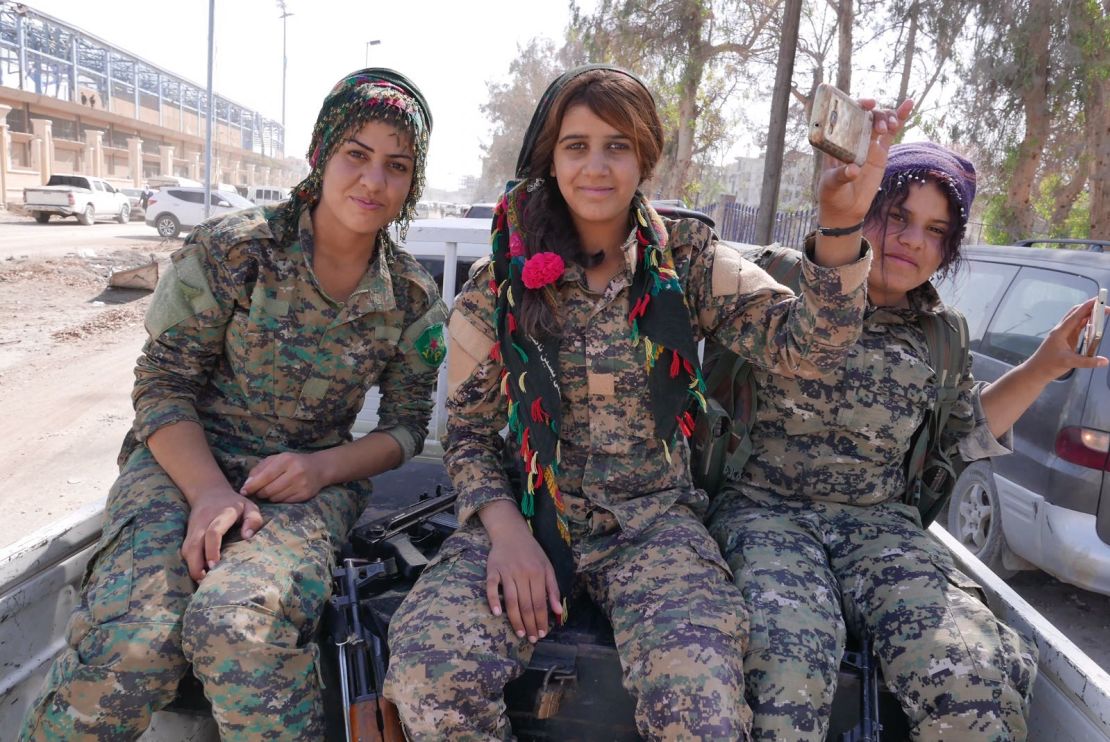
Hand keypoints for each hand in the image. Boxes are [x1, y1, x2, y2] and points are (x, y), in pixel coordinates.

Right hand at [181, 488, 263, 581]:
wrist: (208, 492)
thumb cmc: (234, 503)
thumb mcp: (249, 506)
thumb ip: (253, 520)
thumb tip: (247, 537)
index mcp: (221, 515)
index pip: (213, 532)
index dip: (212, 549)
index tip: (215, 565)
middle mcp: (203, 523)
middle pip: (193, 545)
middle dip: (197, 565)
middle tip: (207, 581)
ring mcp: (193, 529)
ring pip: (186, 550)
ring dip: (193, 567)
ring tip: (204, 581)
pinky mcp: (188, 535)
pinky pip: (185, 552)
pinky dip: (190, 564)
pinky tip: (201, 574)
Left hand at [240, 452, 325, 502]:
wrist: (318, 468)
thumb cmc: (292, 462)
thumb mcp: (276, 459)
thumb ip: (259, 469)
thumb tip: (247, 484)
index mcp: (286, 460)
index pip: (264, 476)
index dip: (252, 485)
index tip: (244, 491)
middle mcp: (295, 472)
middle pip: (269, 490)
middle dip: (260, 492)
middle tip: (258, 491)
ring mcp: (302, 485)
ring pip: (276, 498)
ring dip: (269, 496)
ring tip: (271, 490)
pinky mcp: (305, 495)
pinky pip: (285, 502)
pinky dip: (279, 499)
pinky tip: (281, 493)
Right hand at [481, 502, 562, 642]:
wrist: (511, 532)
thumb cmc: (532, 552)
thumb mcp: (547, 567)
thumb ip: (553, 589)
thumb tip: (558, 611)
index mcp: (538, 573)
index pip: (540, 602)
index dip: (541, 620)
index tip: (542, 634)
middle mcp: (523, 574)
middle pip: (526, 604)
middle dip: (530, 624)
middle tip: (531, 639)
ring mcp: (507, 572)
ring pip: (511, 600)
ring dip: (515, 619)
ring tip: (520, 633)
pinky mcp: (492, 570)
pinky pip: (492, 588)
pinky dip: (494, 601)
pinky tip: (497, 614)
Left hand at [816, 98, 914, 226]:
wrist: (845, 208)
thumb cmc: (832, 194)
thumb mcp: (832, 184)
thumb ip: (841, 176)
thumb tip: (854, 169)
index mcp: (837, 140)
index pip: (846, 116)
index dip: (857, 105)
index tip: (868, 104)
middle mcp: (852, 138)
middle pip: (866, 115)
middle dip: (876, 114)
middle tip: (881, 127)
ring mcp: (867, 143)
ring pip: (879, 121)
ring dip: (887, 118)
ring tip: (889, 128)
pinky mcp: (880, 152)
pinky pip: (891, 133)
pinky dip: (899, 118)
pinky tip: (908, 104)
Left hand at [1025, 297, 1108, 381]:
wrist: (1036, 371)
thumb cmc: (1048, 365)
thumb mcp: (1069, 362)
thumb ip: (1088, 362)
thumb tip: (1105, 361)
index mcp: (1060, 332)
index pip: (1075, 315)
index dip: (1087, 306)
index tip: (1098, 299)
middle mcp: (1061, 330)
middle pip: (1076, 314)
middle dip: (1090, 308)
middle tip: (1104, 306)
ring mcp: (1063, 334)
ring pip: (1076, 320)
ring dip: (1088, 315)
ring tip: (1102, 312)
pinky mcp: (1065, 340)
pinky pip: (1077, 328)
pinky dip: (1086, 324)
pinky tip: (1094, 323)